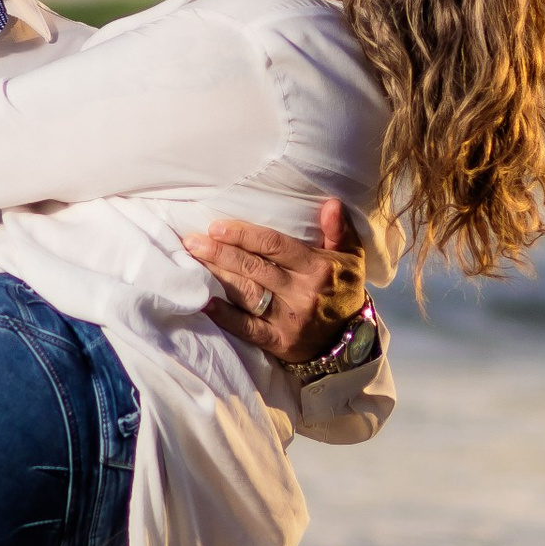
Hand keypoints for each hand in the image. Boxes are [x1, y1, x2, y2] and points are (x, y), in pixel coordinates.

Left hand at [180, 197, 369, 365]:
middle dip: (220, 253)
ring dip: (217, 277)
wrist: (351, 340)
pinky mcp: (279, 342)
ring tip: (192, 262)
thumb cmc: (343, 289)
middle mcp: (303, 294)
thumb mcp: (350, 257)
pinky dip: (225, 316)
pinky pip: (248, 329)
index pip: (275, 246)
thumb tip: (331, 203)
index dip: (243, 235)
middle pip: (254, 268)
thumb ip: (339, 230)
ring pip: (247, 294)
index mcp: (318, 269)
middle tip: (192, 241)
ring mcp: (290, 320)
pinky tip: (205, 302)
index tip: (216, 227)